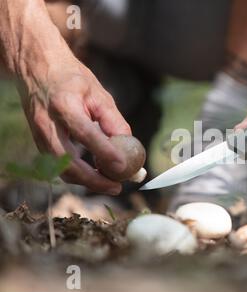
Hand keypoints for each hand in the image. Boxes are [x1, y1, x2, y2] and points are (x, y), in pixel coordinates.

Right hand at [20, 56, 130, 194]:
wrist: (37, 69)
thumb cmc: (72, 79)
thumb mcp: (98, 93)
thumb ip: (113, 121)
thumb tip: (128, 146)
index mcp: (63, 104)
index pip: (85, 133)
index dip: (104, 152)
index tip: (123, 166)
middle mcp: (47, 123)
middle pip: (68, 162)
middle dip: (94, 179)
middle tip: (117, 186)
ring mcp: (39, 135)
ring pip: (62, 169)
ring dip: (87, 181)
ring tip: (110, 183)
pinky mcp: (39, 143)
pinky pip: (59, 166)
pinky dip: (78, 174)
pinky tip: (96, 174)